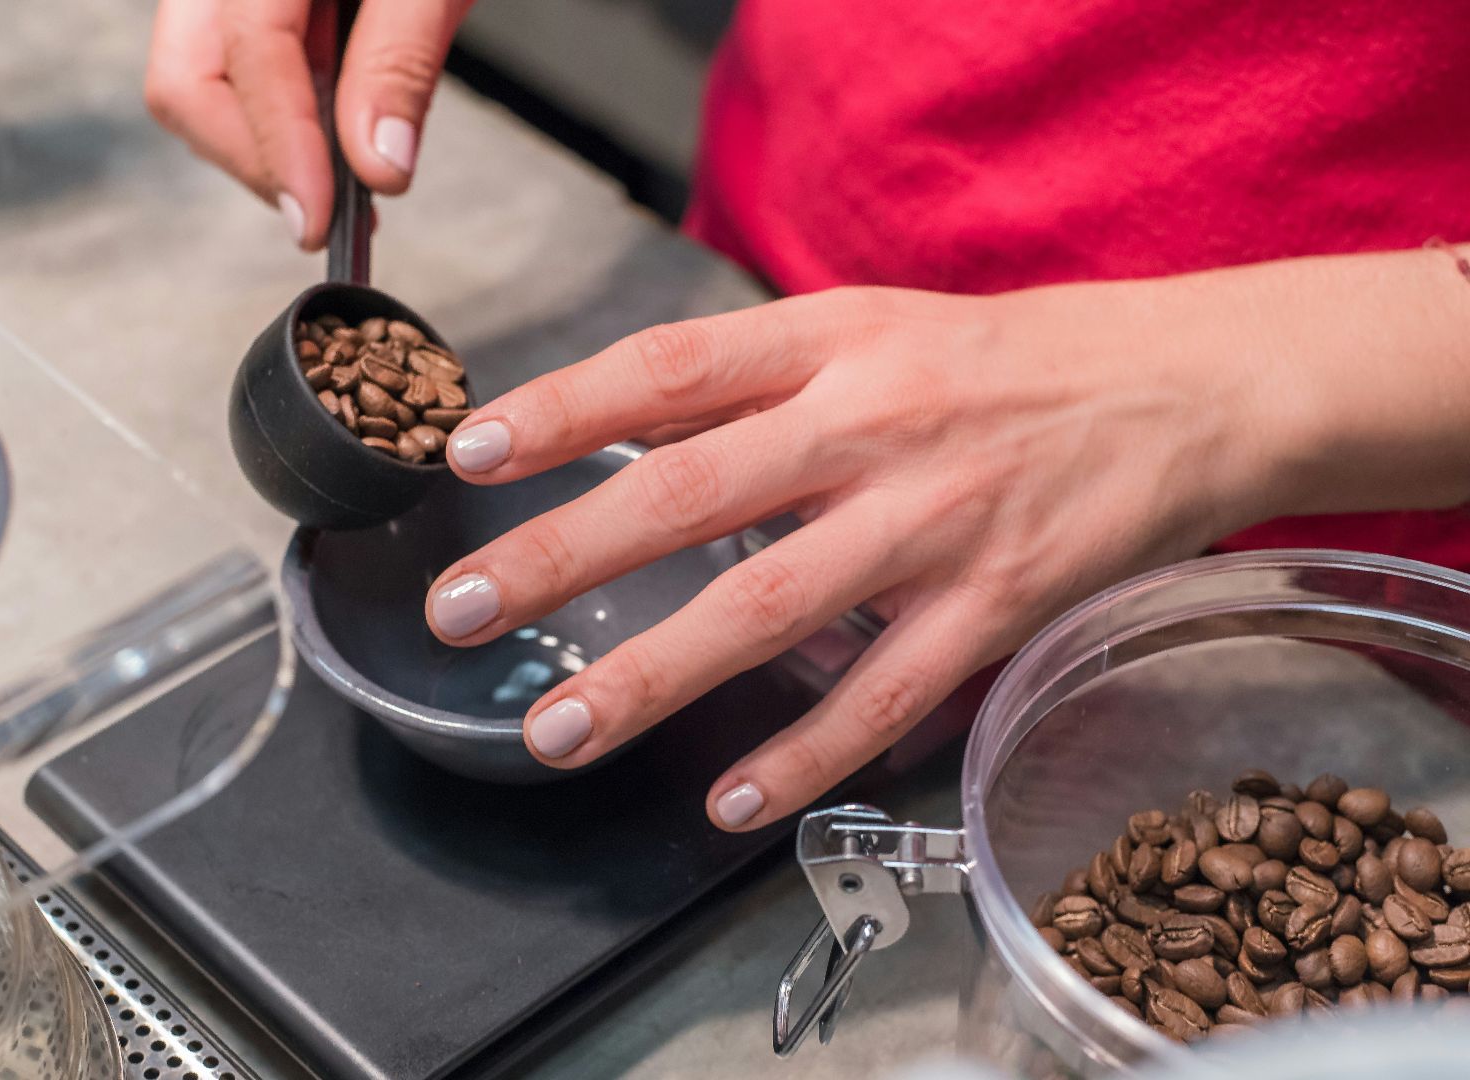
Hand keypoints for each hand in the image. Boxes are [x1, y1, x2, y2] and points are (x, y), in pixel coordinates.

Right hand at [144, 0, 472, 248]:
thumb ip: (402, 60)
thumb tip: (378, 164)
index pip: (248, 55)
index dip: (282, 148)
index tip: (320, 221)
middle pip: (188, 78)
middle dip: (256, 158)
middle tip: (329, 214)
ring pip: (203, 80)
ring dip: (270, 143)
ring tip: (349, 182)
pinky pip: (238, 63)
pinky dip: (285, 111)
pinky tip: (338, 137)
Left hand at [422, 272, 1319, 830]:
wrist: (1184, 389)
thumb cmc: (1000, 364)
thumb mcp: (868, 328)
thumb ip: (747, 380)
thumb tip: (612, 426)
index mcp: (831, 341)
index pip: (670, 366)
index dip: (563, 409)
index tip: (469, 453)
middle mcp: (874, 422)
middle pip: (692, 491)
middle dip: (563, 553)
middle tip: (460, 607)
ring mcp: (936, 519)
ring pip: (770, 606)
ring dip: (653, 674)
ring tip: (558, 728)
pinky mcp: (997, 602)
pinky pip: (883, 692)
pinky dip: (802, 751)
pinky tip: (728, 796)